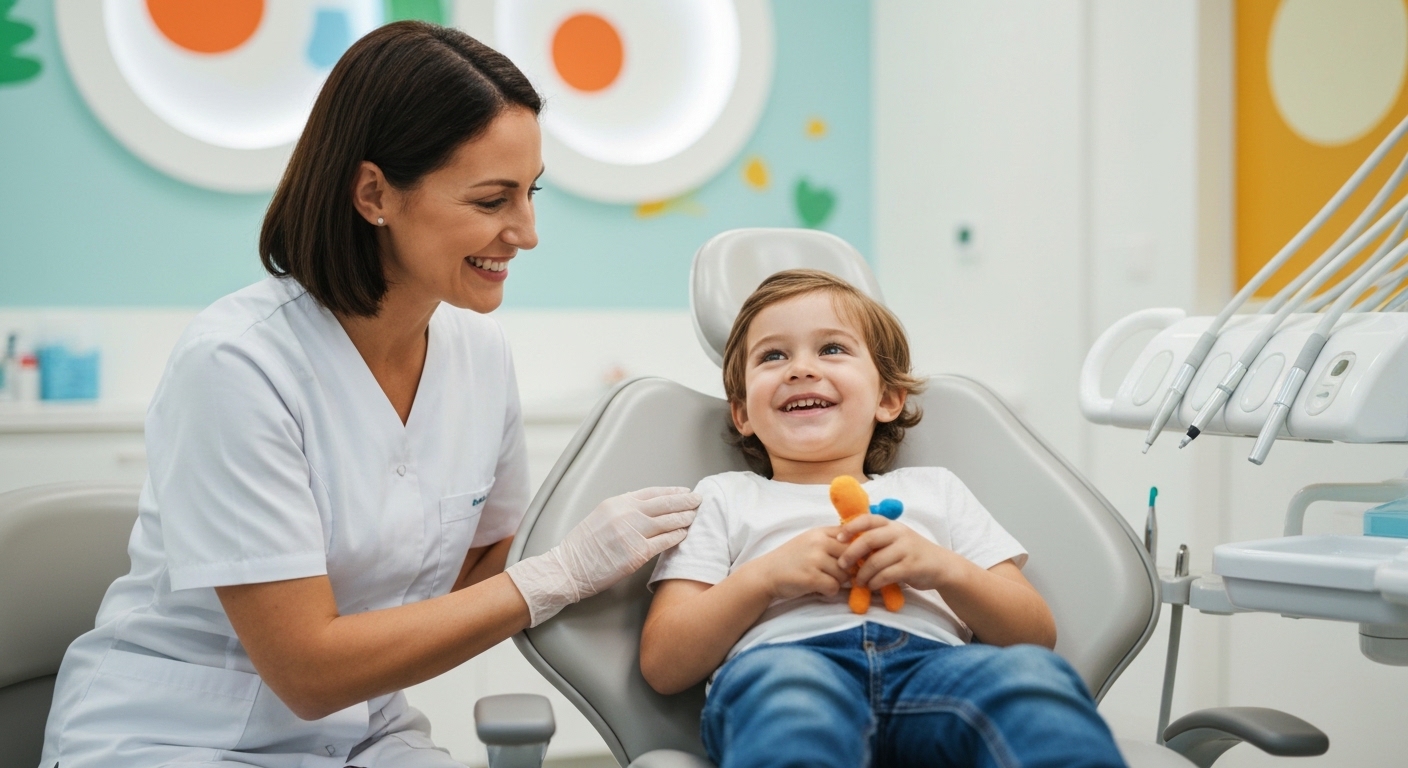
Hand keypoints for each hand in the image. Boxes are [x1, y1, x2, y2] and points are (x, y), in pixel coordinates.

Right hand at [507, 487, 700, 625]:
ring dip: (684, 517)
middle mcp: (626, 514)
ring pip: (667, 521)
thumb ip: (622, 511)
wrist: (568, 568)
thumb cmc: (582, 547)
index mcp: (616, 503)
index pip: (651, 492)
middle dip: (684, 500)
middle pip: (664, 503)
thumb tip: (645, 510)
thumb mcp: (600, 517)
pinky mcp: (636, 554)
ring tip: (696, 515)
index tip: (683, 490)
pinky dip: (676, 536)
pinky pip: (663, 542)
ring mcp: (632, 533)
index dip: (671, 491)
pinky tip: (685, 534)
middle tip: (699, 499)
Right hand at [748, 526, 850, 600]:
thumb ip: (832, 540)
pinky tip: (818, 588)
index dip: (856, 550)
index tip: (851, 559)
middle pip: (852, 556)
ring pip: (845, 574)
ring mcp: (814, 559)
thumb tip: (861, 549)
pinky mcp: (811, 577)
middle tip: (837, 574)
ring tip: (823, 580)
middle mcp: (818, 542)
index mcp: (820, 532)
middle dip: (848, 569)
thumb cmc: (791, 559)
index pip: (851, 536)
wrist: (767, 573)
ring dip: (837, 581)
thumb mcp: (810, 541)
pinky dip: (829, 591)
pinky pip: (834, 587)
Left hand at [837, 515, 957, 590]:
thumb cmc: (911, 553)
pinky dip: (874, 582)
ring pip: (875, 561)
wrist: (941, 566)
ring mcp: (906, 549)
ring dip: (862, 574)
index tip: (838, 538)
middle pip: (868, 540)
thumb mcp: (895, 540)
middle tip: (842, 565)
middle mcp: (899, 533)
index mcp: (891, 525)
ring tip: (857, 581)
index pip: (867, 519)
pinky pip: (886, 575)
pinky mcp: (911, 566)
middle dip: (850, 553)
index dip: (850, 527)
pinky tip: (871, 586)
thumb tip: (846, 547)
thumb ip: (876, 540)